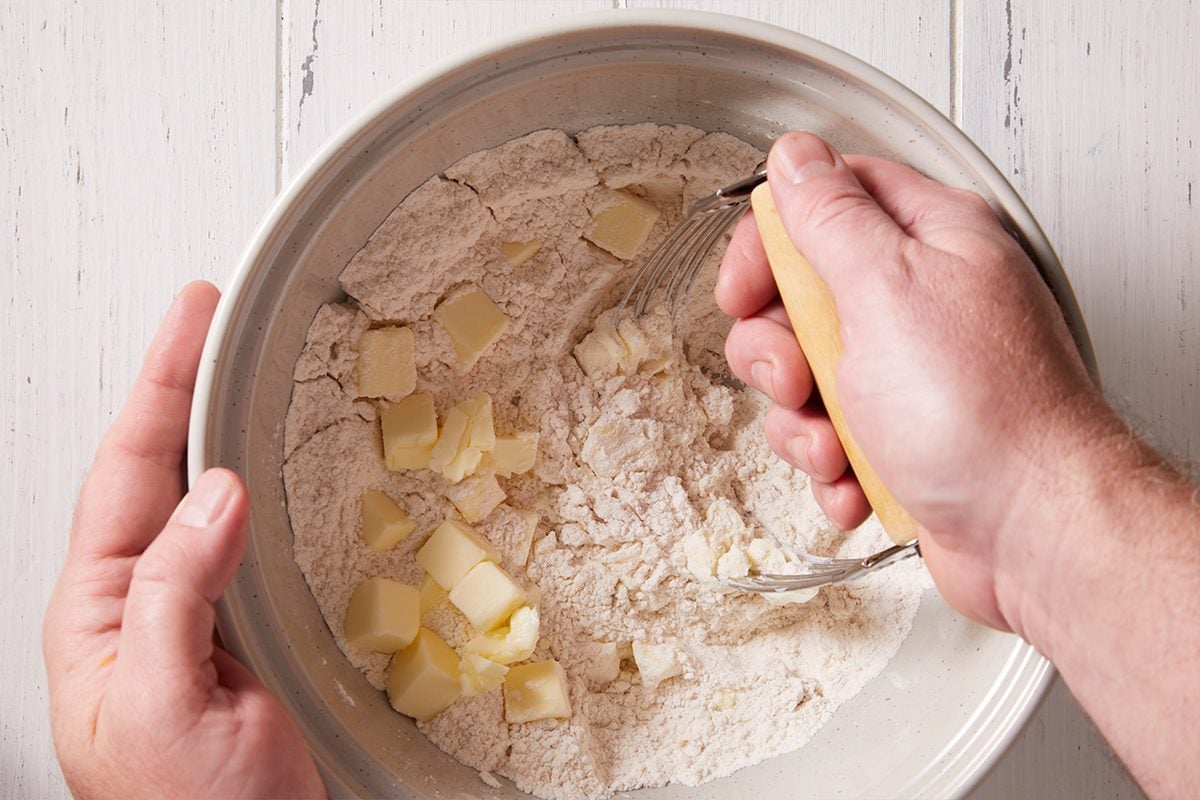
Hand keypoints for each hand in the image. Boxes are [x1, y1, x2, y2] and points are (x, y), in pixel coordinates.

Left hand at [43, 283, 324, 798]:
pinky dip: (250, 482)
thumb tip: (214, 494)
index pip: (126, 475)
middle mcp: (137, 603)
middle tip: (205, 316)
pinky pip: (237, 536)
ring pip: (192, 497)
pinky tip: (258, 461)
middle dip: (176, 386)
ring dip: (208, 425)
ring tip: (225, 366)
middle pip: (150, 469)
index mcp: (100, 614)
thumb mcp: (166, 706)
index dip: (158, 389)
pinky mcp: (235, 630)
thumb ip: (178, 595)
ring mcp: (188, 614)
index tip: (190, 322)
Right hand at [716, 132, 1109, 631]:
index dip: (772, 239)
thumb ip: (831, 215)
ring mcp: (909, 371)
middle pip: (801, 296)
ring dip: (801, 422)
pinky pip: (827, 435)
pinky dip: (830, 465)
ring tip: (836, 444)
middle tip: (798, 376)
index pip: (828, 200)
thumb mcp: (887, 287)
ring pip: (804, 375)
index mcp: (930, 239)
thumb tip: (795, 157)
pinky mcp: (899, 434)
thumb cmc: (984, 411)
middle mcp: (921, 299)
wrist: (1032, 530)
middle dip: (777, 349)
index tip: (745, 287)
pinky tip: (856, 478)